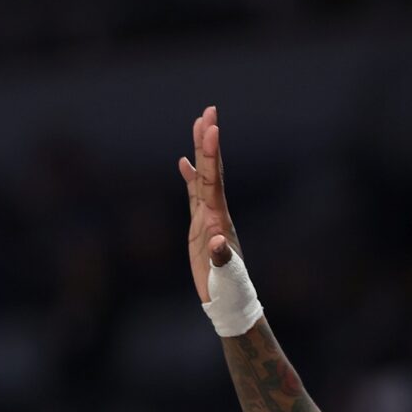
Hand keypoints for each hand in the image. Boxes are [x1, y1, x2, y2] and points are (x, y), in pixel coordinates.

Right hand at [178, 104, 242, 302]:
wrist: (230, 300)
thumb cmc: (228, 289)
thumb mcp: (224, 276)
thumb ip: (222, 258)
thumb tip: (217, 241)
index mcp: (219, 218)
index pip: (213, 180)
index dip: (210, 155)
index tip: (211, 129)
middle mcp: (215, 210)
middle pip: (210, 169)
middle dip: (208, 140)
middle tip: (209, 111)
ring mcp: (208, 215)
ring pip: (203, 175)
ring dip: (200, 150)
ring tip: (199, 123)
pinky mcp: (200, 223)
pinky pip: (193, 191)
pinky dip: (188, 175)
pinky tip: (181, 161)